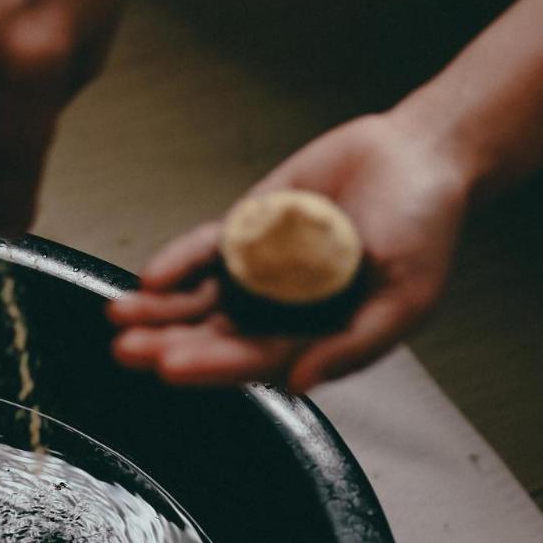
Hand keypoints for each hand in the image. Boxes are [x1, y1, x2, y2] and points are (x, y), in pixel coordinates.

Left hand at [107, 111, 472, 391]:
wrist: (419, 156)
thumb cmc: (424, 229)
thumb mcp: (405, 297)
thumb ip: (354, 345)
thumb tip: (301, 385)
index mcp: (316, 336)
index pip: (252, 361)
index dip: (210, 366)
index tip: (171, 367)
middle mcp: (280, 310)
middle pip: (214, 336)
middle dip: (169, 344)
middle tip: (128, 351)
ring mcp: (259, 270)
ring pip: (199, 300)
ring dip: (158, 311)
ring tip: (118, 317)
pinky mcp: (248, 231)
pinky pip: (205, 251)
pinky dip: (177, 261)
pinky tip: (149, 276)